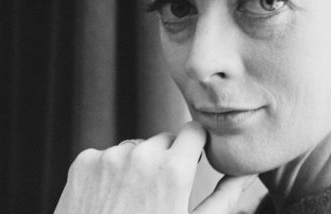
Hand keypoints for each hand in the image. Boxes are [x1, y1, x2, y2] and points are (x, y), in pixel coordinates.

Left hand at [54, 121, 255, 213]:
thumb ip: (226, 198)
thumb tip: (246, 173)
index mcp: (173, 169)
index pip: (193, 130)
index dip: (195, 147)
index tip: (192, 161)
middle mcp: (141, 154)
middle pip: (163, 140)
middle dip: (166, 158)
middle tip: (161, 194)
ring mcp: (109, 156)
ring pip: (134, 148)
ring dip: (138, 165)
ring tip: (133, 200)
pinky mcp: (84, 162)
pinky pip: (106, 156)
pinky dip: (109, 171)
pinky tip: (109, 199)